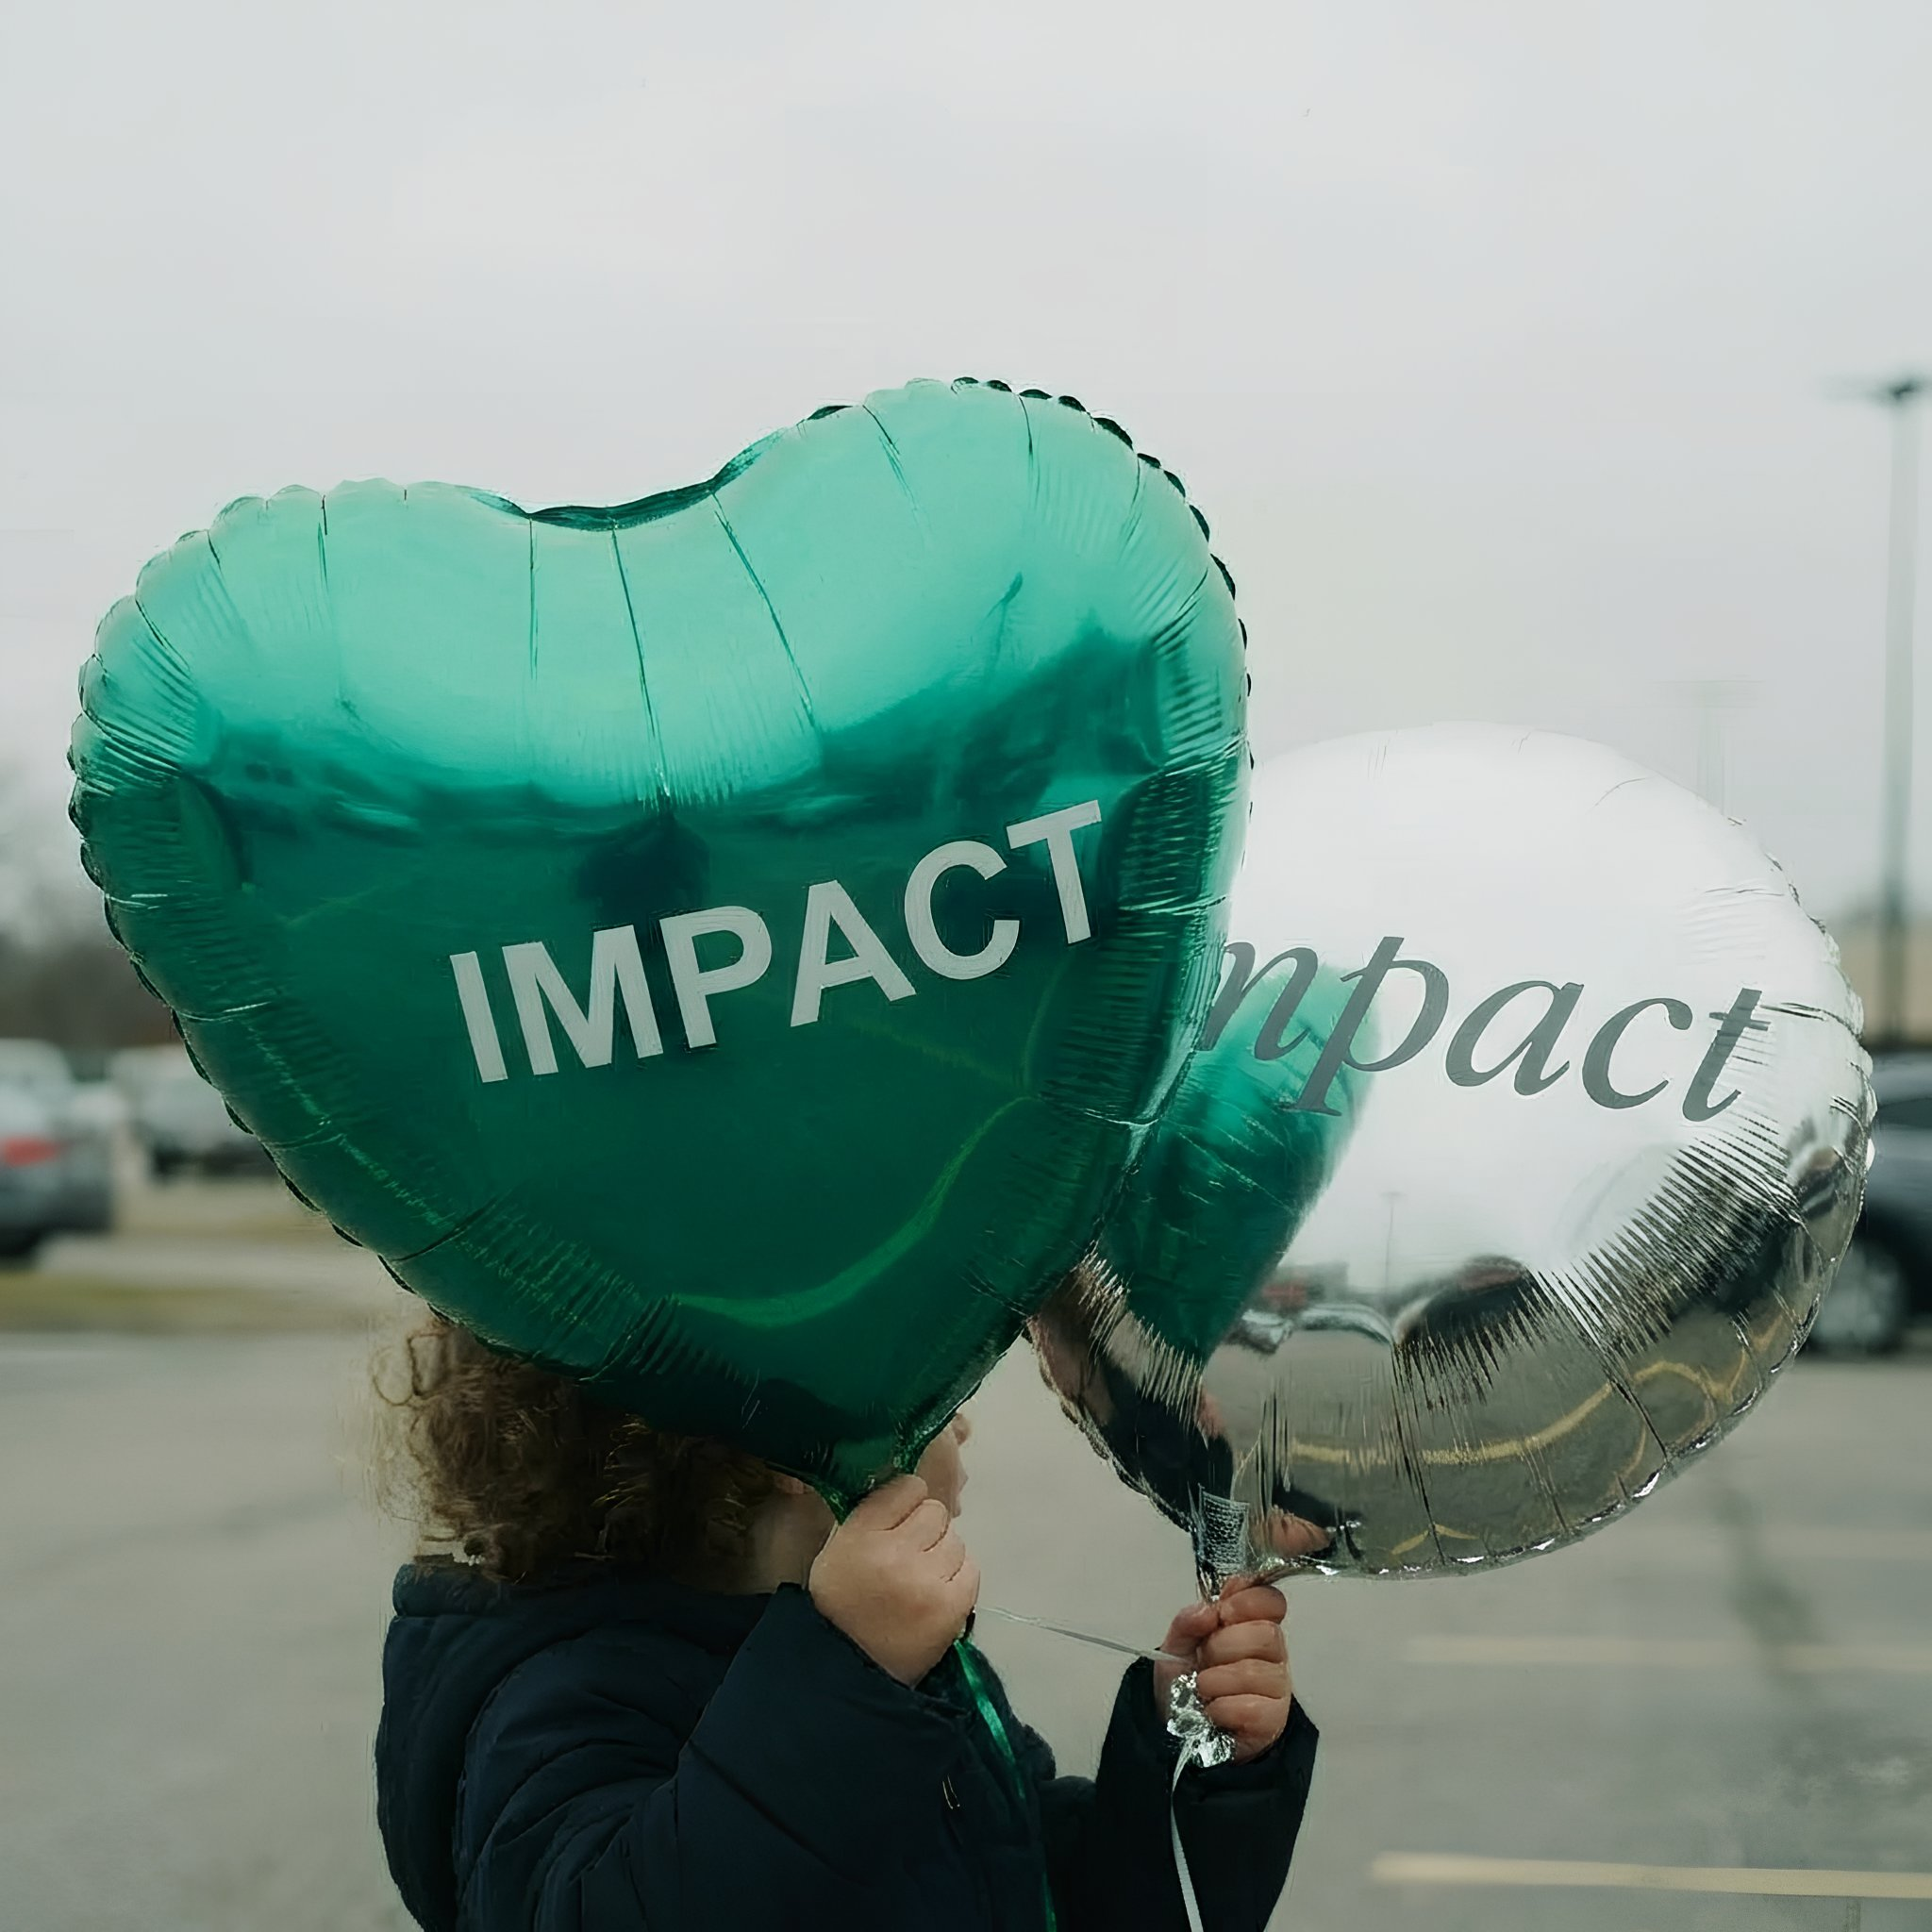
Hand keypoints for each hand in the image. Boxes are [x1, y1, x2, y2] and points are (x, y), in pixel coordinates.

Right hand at [808, 1474, 978, 1685]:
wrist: (850, 1669)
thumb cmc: (842, 1604)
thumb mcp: (838, 1548)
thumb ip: (871, 1515)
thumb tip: (909, 1486)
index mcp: (861, 1534)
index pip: (907, 1487)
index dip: (906, 1502)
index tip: (900, 1520)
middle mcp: (896, 1552)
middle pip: (935, 1512)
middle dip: (925, 1530)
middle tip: (909, 1556)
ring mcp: (927, 1580)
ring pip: (956, 1540)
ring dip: (942, 1555)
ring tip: (921, 1580)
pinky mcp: (951, 1607)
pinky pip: (971, 1570)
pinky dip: (957, 1578)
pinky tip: (937, 1594)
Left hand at [1150, 1577, 1291, 1765]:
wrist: (1178, 1727)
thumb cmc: (1185, 1680)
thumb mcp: (1176, 1643)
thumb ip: (1188, 1621)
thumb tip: (1208, 1611)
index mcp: (1253, 1624)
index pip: (1271, 1600)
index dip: (1249, 1601)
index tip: (1223, 1611)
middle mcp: (1272, 1653)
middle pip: (1265, 1634)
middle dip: (1222, 1645)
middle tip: (1204, 1659)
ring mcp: (1277, 1687)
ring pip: (1255, 1671)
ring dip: (1216, 1680)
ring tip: (1203, 1687)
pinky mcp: (1273, 1720)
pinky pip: (1252, 1707)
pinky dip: (1222, 1708)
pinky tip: (1214, 1710)